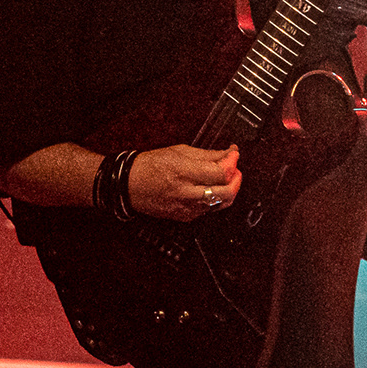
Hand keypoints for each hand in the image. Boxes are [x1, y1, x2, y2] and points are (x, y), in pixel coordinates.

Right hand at [126, 143, 240, 220]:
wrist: (129, 185)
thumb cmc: (149, 166)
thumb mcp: (178, 151)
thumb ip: (206, 154)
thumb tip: (227, 153)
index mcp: (184, 172)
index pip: (220, 171)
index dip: (232, 161)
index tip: (233, 154)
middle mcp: (187, 192)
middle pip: (226, 191)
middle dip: (237, 178)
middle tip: (234, 168)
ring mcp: (187, 207)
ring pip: (222, 203)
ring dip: (229, 189)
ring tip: (226, 178)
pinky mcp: (186, 216)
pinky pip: (210, 209)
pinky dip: (217, 198)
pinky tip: (212, 188)